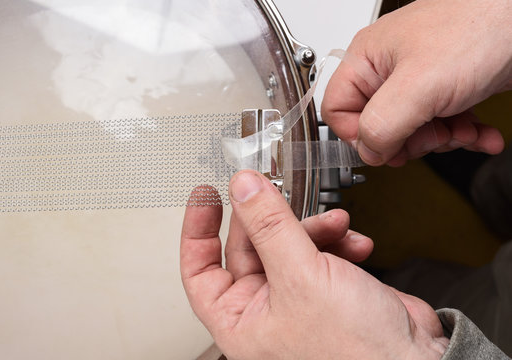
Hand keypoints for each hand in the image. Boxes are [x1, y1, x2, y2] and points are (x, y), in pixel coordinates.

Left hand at [180, 171, 448, 358]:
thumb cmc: (354, 353)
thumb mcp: (300, 277)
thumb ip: (269, 226)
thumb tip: (243, 188)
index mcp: (240, 320)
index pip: (199, 269)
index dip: (198, 229)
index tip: (206, 195)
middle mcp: (264, 309)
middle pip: (251, 246)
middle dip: (273, 220)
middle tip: (283, 196)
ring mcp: (296, 297)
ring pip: (288, 242)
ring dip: (314, 228)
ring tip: (336, 225)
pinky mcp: (327, 287)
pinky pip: (319, 250)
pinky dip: (336, 241)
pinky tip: (355, 244)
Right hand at [321, 0, 510, 165]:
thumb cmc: (480, 26)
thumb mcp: (420, 84)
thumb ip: (382, 123)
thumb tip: (368, 150)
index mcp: (366, 60)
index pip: (337, 111)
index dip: (358, 137)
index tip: (386, 149)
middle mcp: (389, 70)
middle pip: (377, 127)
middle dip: (410, 141)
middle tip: (432, 137)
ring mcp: (419, 80)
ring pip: (411, 131)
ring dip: (442, 140)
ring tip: (463, 130)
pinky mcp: (448, 89)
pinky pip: (443, 125)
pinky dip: (464, 135)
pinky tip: (481, 133)